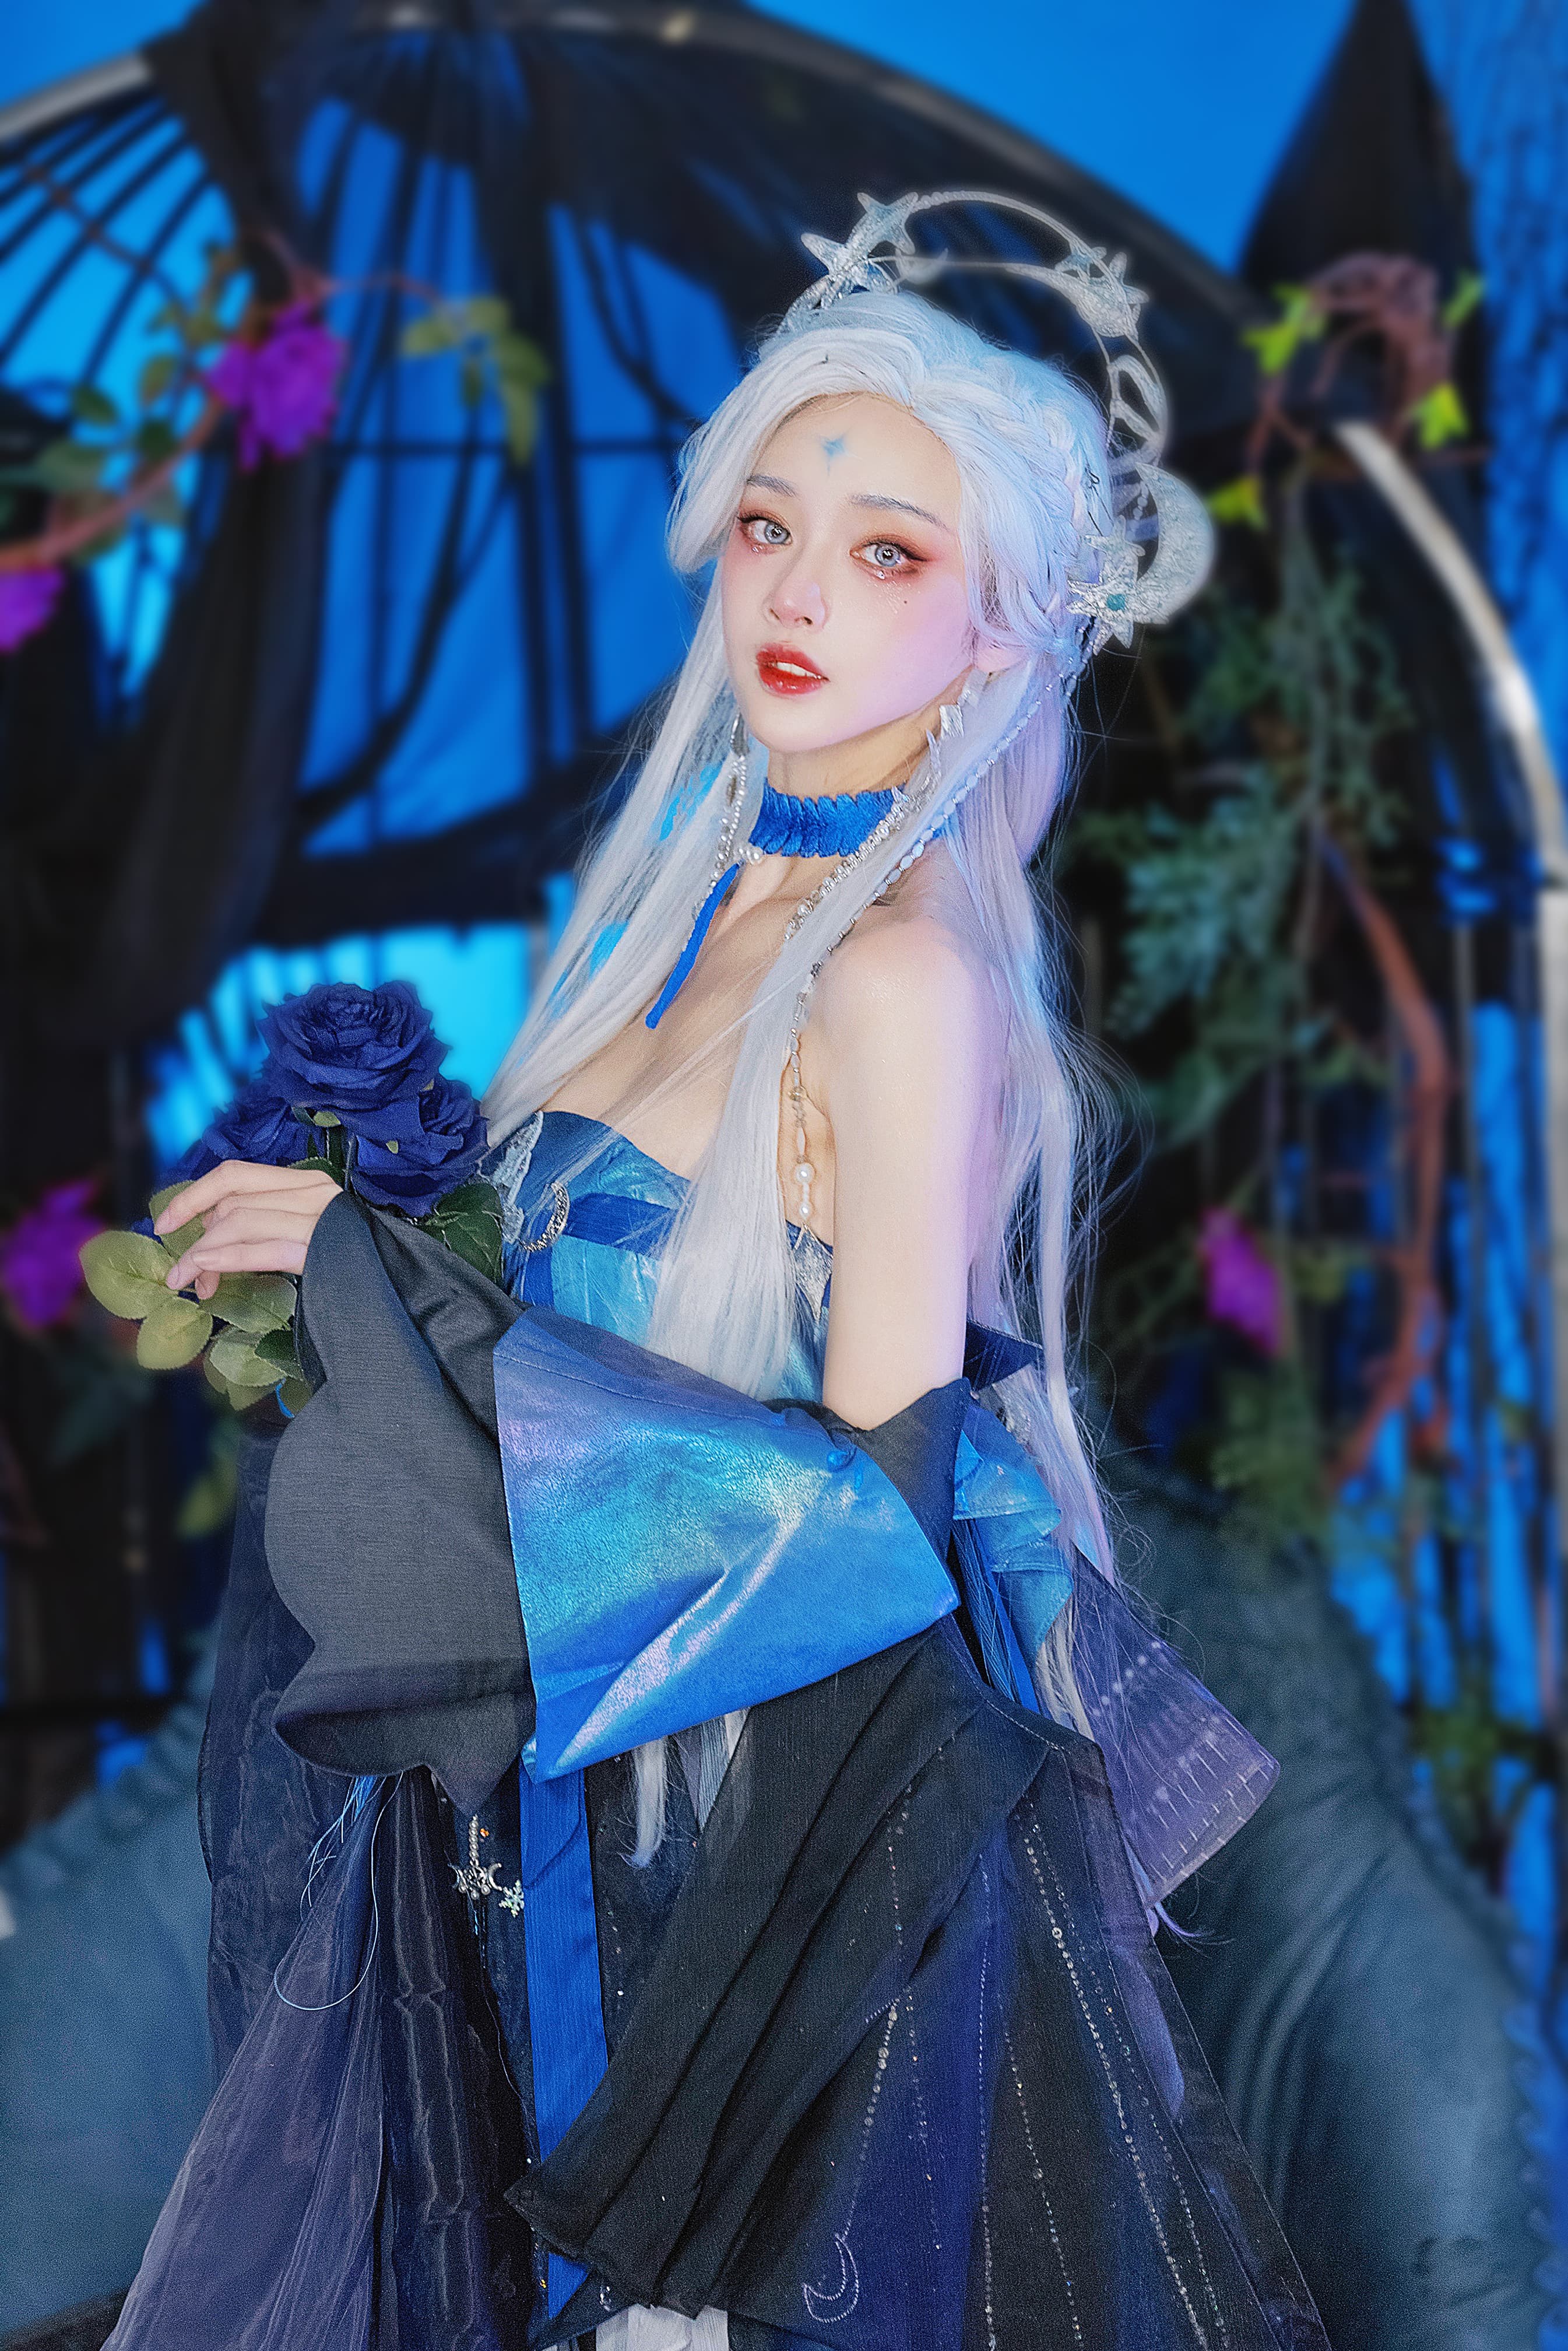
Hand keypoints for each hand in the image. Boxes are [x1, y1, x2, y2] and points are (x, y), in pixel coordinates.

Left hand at [155, 1160, 342, 1300]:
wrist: (400, 1286)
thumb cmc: (352, 1263)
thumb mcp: (302, 1233)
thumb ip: (263, 1226)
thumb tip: (208, 1243)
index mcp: (305, 1182)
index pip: (235, 1175)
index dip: (192, 1195)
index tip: (164, 1223)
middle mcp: (312, 1192)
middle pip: (231, 1202)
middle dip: (196, 1236)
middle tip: (181, 1274)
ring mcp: (319, 1218)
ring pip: (238, 1223)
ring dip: (201, 1255)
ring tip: (186, 1282)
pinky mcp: (320, 1247)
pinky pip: (259, 1248)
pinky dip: (225, 1259)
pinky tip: (205, 1272)